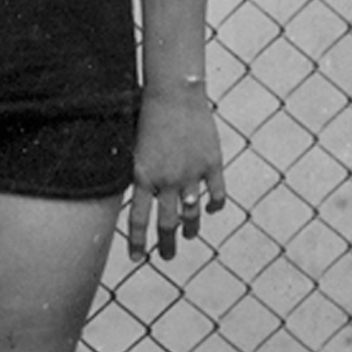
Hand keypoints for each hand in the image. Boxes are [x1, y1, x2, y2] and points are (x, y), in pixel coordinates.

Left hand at [127, 87, 225, 263]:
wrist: (174, 93)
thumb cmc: (147, 114)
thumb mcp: (134, 146)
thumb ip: (137, 173)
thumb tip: (135, 194)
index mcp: (143, 176)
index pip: (138, 220)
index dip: (138, 243)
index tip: (137, 259)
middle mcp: (167, 180)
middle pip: (167, 224)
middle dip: (166, 245)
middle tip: (167, 257)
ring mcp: (191, 174)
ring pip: (192, 214)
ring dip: (190, 229)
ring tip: (189, 236)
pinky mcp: (211, 164)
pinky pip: (216, 195)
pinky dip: (214, 206)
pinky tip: (211, 210)